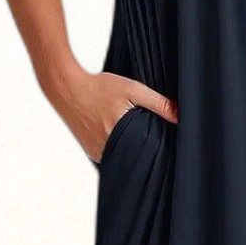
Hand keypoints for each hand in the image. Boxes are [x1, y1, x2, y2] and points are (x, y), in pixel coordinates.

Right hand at [47, 65, 178, 162]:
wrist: (65, 87)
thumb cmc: (97, 86)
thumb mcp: (131, 89)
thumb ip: (157, 103)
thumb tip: (180, 115)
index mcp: (120, 137)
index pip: (147, 153)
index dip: (158, 149)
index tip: (166, 145)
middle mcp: (107, 150)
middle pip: (136, 157)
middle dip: (145, 150)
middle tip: (151, 138)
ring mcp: (97, 154)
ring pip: (123, 158)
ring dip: (131, 150)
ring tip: (135, 136)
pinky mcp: (91, 153)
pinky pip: (111, 156)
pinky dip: (118, 149)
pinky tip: (120, 136)